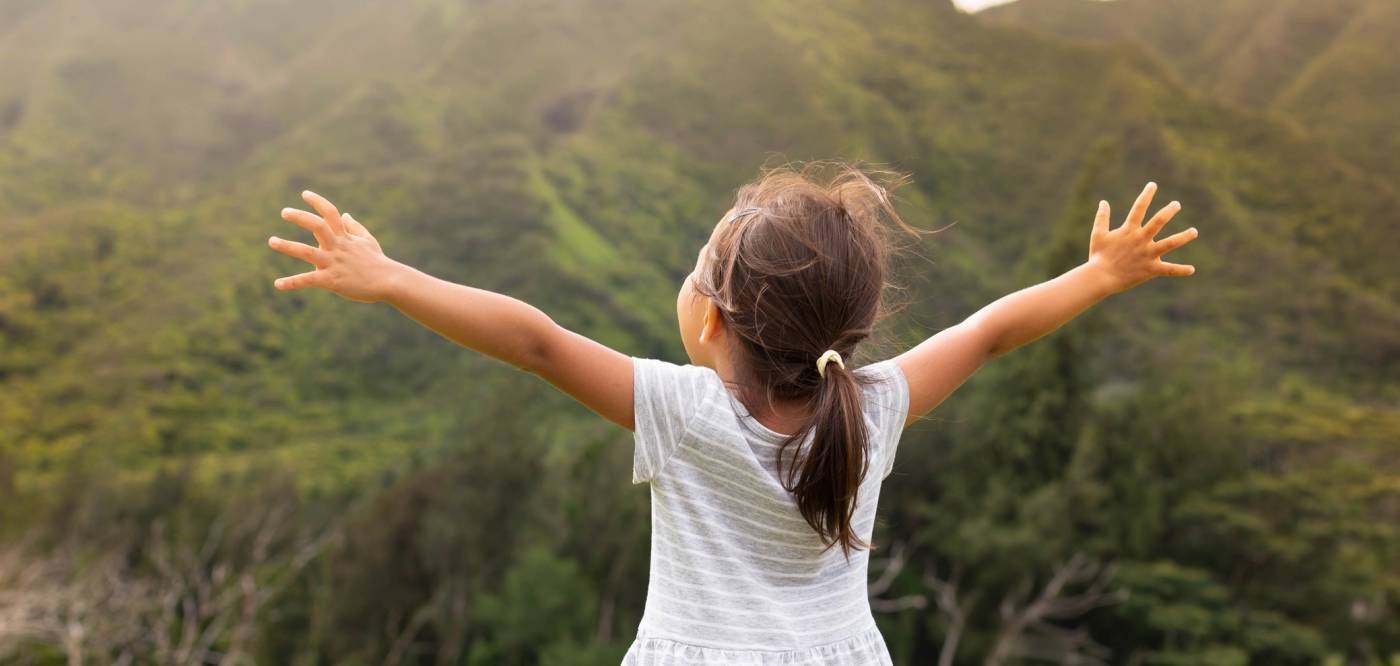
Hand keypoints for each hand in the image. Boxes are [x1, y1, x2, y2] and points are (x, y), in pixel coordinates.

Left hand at [268, 190, 402, 302]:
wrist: (390, 282)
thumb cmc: (378, 262)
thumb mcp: (367, 241)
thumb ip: (354, 227)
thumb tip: (346, 214)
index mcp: (345, 237)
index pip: (331, 213)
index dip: (317, 202)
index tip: (305, 194)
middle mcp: (337, 247)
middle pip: (317, 226)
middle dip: (300, 217)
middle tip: (284, 212)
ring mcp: (334, 263)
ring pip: (307, 252)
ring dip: (287, 246)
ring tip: (272, 241)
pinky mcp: (332, 281)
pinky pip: (308, 280)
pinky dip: (292, 282)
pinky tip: (277, 284)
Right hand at [1088, 182, 1198, 293]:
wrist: (1100, 277)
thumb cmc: (1098, 256)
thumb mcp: (1098, 234)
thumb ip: (1102, 217)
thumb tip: (1103, 202)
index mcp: (1129, 230)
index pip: (1139, 208)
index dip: (1146, 195)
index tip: (1153, 185)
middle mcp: (1141, 240)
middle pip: (1158, 221)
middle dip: (1169, 211)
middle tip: (1176, 204)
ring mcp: (1147, 254)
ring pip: (1170, 243)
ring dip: (1183, 236)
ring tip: (1194, 231)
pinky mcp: (1150, 269)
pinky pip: (1168, 270)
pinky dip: (1180, 270)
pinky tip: (1192, 269)